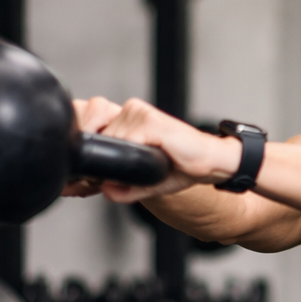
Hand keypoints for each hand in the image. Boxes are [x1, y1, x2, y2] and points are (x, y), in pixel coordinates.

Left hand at [61, 96, 239, 201]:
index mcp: (127, 120)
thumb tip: (103, 190)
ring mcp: (139, 113)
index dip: (92, 158)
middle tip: (120, 179)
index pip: (93, 135)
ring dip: (119, 163)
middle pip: (96, 140)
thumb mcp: (145, 182)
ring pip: (109, 143)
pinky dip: (132, 160)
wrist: (210, 163)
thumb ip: (122, 187)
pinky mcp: (149, 121)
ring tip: (144, 170)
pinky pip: (125, 145)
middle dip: (102, 164)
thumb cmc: (182, 167)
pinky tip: (154, 162)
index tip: (90, 179)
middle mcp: (130, 111)